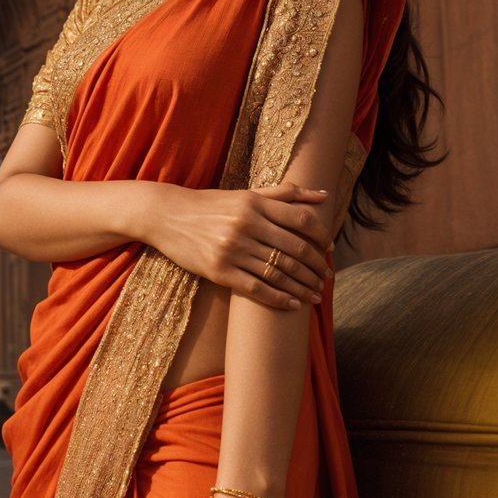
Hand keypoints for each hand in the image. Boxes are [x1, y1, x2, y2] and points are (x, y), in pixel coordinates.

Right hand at [144, 182, 333, 310]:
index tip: (330, 249)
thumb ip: (285, 194)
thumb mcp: (246, 194)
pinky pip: (256, 288)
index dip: (321, 237)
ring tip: (315, 295)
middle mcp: (246, 225)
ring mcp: (232, 249)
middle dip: (316, 267)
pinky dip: (279, 298)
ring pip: (279, 272)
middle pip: (295, 250)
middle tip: (327, 278)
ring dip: (303, 286)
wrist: (167, 215)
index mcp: (255, 204)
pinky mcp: (219, 271)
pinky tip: (292, 304)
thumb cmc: (211, 204)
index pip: (301, 220)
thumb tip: (324, 196)